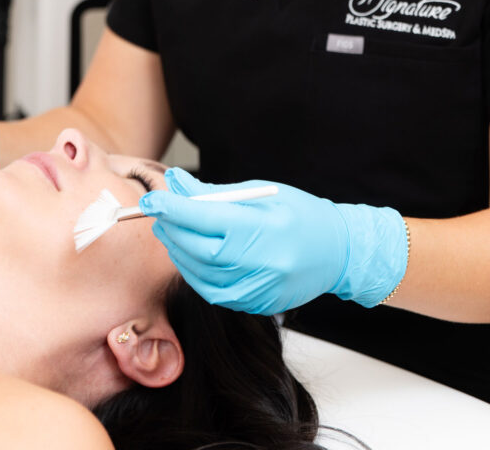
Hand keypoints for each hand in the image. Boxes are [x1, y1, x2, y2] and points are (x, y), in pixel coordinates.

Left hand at [139, 168, 407, 314]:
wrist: (337, 252)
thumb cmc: (300, 214)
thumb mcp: (260, 193)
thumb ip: (215, 194)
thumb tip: (176, 185)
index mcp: (263, 228)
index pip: (205, 219)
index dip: (173, 208)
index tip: (152, 198)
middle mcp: (260, 263)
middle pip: (196, 249)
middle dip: (172, 229)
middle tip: (159, 212)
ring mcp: (258, 289)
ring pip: (199, 274)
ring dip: (179, 250)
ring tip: (174, 229)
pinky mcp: (255, 305)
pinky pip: (212, 291)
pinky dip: (196, 271)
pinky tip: (193, 254)